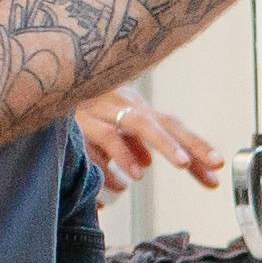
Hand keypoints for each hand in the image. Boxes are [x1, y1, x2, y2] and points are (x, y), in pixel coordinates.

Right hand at [76, 92, 226, 188]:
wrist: (44, 82)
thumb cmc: (79, 106)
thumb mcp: (109, 123)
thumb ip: (129, 143)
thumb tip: (145, 163)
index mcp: (133, 108)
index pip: (170, 125)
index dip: (195, 145)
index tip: (217, 166)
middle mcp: (119, 105)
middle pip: (154, 122)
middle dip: (180, 143)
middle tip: (200, 164)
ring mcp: (97, 112)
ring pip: (129, 125)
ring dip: (151, 146)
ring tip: (166, 169)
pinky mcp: (74, 123)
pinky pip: (96, 142)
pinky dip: (111, 160)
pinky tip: (121, 180)